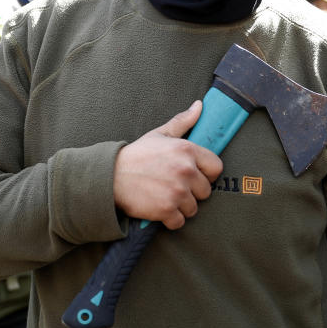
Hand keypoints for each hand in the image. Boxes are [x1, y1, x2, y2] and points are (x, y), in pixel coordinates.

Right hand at [113, 100, 222, 229]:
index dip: (206, 173)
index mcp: (187, 150)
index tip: (193, 174)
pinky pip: (180, 222)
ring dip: (181, 206)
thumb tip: (200, 105)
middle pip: (206, 191)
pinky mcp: (166, 210)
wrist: (110, 176)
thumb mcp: (160, 135)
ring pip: (193, 208)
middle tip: (174, 186)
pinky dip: (171, 219)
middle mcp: (186, 171)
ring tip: (165, 196)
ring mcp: (177, 191)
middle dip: (192, 192)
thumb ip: (183, 122)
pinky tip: (160, 208)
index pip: (216, 168)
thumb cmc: (137, 155)